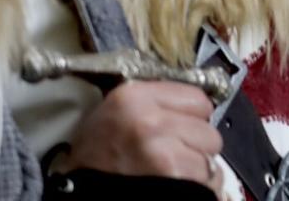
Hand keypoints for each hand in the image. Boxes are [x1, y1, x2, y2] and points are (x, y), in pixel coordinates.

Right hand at [62, 81, 225, 192]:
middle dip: (195, 142)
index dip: (192, 116)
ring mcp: (162, 149)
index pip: (197, 99)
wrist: (78, 194)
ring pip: (210, 153)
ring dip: (197, 164)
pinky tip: (175, 183)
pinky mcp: (173, 174)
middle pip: (207, 127)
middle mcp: (149, 120)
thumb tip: (198, 107)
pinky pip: (209, 176)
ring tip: (170, 169)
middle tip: (171, 153)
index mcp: (134, 97)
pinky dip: (199, 183)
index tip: (179, 127)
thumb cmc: (97, 158)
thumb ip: (155, 103)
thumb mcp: (116, 114)